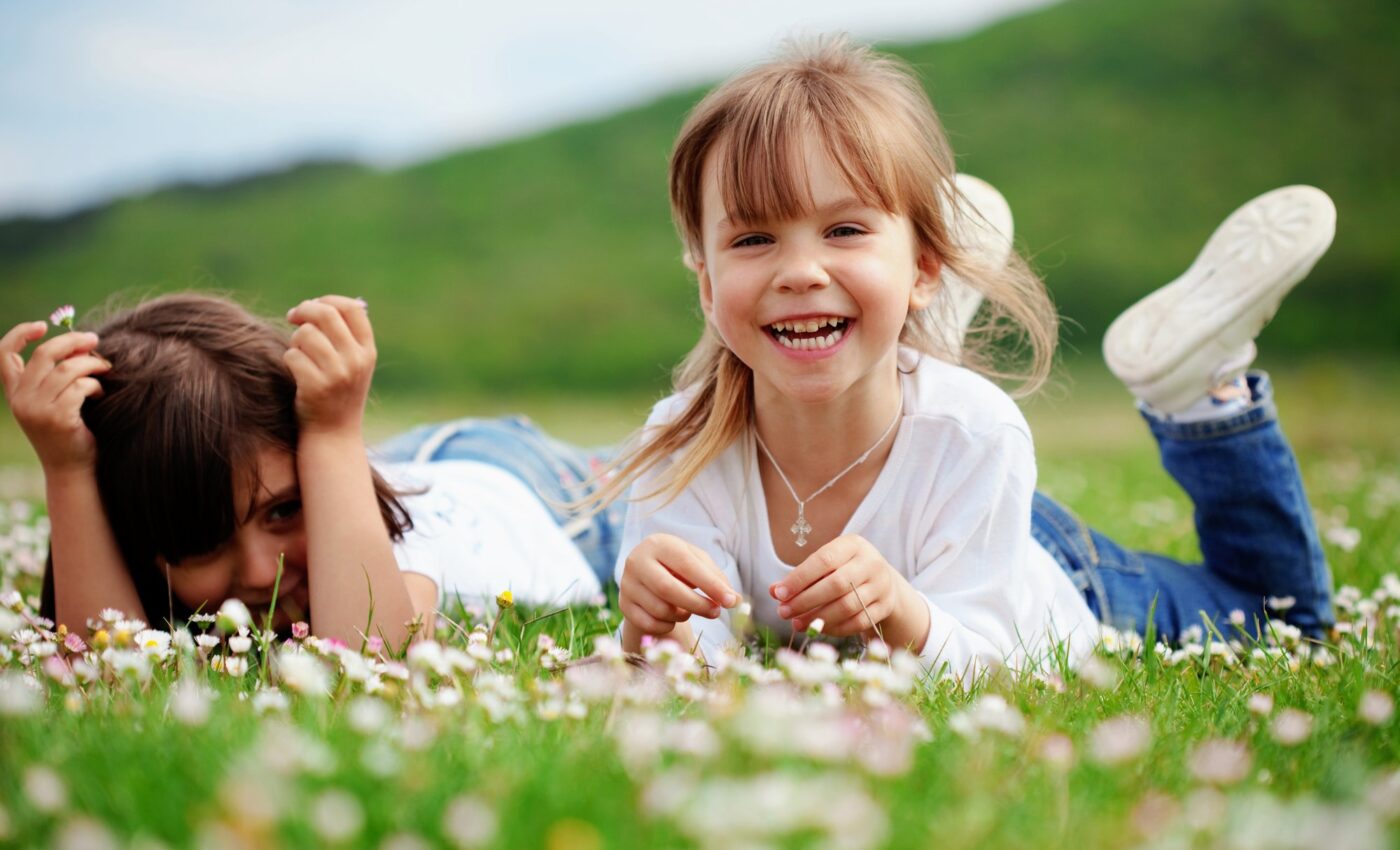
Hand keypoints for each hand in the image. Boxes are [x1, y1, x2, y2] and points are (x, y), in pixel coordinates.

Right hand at [0, 322, 109, 473]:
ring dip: (92, 364)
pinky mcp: (58, 419)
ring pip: (67, 368)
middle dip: (73, 341)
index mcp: (15, 392)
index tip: (42, 325)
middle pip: (44, 354)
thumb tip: (80, 341)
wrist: (72, 469)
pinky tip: (101, 393)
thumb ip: (57, 374)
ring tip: (105, 369)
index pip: (3, 354)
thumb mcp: (54, 400)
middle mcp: (21, 399)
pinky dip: (95, 385)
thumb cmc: (69, 430)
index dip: (19, 334)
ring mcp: (37, 410)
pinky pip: (81, 386)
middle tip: (95, 339)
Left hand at [284, 296, 374, 435]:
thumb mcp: (353, 365)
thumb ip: (343, 336)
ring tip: (299, 355)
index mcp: (368, 351)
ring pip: (305, 334)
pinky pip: (292, 356)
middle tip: (292, 317)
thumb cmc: (337, 393)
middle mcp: (357, 360)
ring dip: (295, 341)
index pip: (352, 309)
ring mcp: (338, 374)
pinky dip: (289, 361)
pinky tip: (296, 374)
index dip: (328, 300)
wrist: (333, 435)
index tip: (312, 307)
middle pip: (326, 314)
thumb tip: (318, 303)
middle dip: (304, 310)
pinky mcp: (316, 387)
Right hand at [619, 533, 738, 639]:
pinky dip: (667, 626)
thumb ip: (717, 579)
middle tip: (716, 613)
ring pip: (660, 609)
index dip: (711, 585)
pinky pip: (649, 624)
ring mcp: (627, 584)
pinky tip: (673, 618)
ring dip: (682, 615)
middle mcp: (637, 561)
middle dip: (697, 605)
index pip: (687, 566)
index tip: (730, 601)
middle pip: (669, 589)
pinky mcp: (623, 604)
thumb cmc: (678, 566)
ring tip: (689, 609)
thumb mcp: (698, 563)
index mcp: (659, 544)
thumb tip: (737, 601)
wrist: (647, 572)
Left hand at [770, 534, 925, 642]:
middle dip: (806, 601)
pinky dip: (835, 628)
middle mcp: (871, 562)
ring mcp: (881, 585)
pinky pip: (858, 622)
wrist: (881, 581)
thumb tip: (774, 591)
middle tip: (784, 612)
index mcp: (853, 545)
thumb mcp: (825, 565)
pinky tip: (818, 629)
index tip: (779, 594)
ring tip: (797, 623)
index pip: (824, 560)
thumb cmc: (844, 570)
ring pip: (847, 606)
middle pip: (836, 585)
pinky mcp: (885, 606)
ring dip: (818, 618)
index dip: (799, 578)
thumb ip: (801, 577)